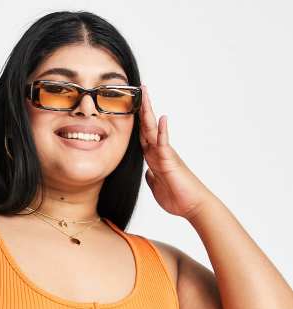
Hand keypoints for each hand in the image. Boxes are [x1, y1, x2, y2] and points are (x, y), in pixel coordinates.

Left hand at [138, 83, 213, 220]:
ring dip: (148, 112)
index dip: (135, 121)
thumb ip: (151, 176)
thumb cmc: (177, 196)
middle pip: (146, 126)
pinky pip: (165, 144)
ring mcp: (165, 155)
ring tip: (145, 94)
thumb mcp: (156, 186)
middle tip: (138, 88)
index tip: (130, 106)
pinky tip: (161, 119)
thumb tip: (147, 172)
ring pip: (153, 130)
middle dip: (141, 108)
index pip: (142, 135)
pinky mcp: (171, 161)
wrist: (192, 205)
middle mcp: (159, 152)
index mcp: (153, 158)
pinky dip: (162, 132)